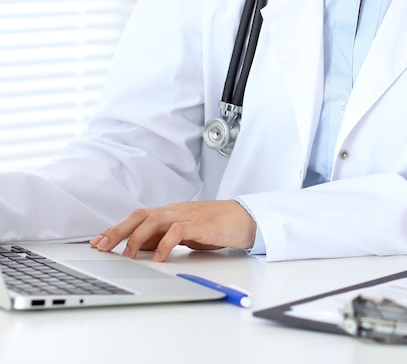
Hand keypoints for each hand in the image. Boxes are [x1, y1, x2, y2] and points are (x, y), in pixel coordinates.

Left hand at [89, 200, 256, 261]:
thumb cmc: (216, 226)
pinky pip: (179, 231)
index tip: (98, 241)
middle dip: (118, 231)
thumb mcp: (186, 233)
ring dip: (137, 237)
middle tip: (101, 246)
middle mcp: (175, 211)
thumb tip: (142, 249)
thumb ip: (165, 237)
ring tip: (126, 255)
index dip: (116, 228)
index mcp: (170, 213)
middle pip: (140, 216)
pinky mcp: (201, 224)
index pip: (137, 217)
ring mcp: (188, 216)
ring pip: (155, 220)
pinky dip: (166, 244)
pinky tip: (160, 258)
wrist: (244, 218)